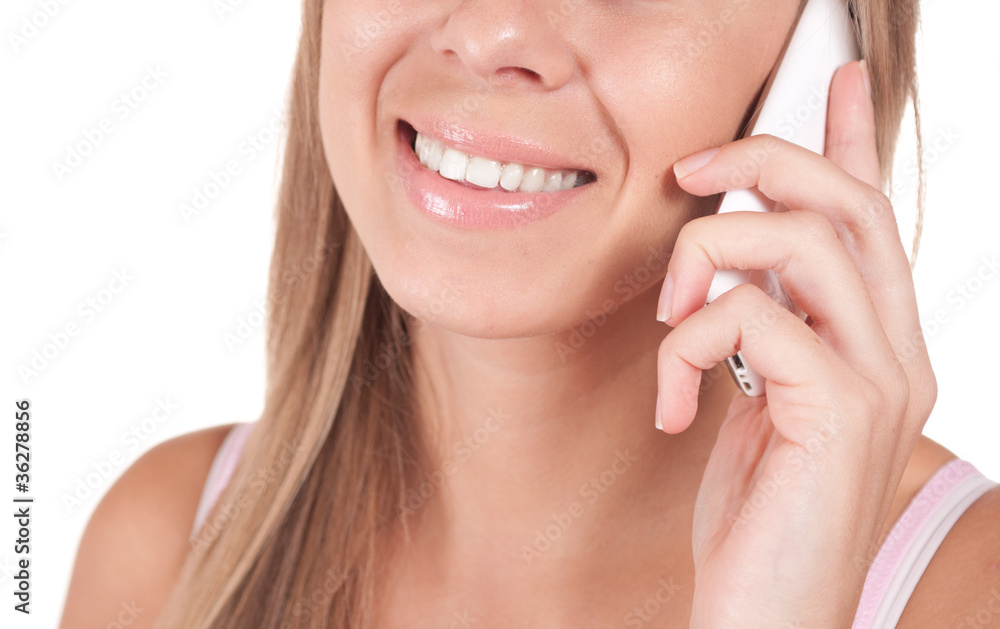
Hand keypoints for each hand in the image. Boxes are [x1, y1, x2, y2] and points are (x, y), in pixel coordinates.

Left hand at [654, 61, 936, 627]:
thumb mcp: (756, 406)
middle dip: (760, 163)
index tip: (837, 77)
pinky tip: (671, 402)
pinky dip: (686, 343)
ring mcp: (880, 380)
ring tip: (669, 317)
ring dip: (707, 256)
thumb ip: (763, 333)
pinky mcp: (842, 411)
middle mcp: (897, 352)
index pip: (874, 215)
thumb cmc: (755, 518)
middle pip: (845, 201)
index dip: (850, 138)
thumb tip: (734, 271)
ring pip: (801, 239)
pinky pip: (750, 315)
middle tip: (689, 175)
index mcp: (875, 345)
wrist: (767, 617)